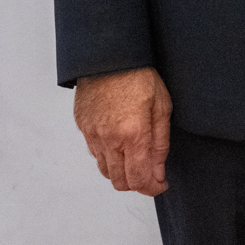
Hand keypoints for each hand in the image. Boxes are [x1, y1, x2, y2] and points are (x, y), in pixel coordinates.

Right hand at [74, 66, 172, 196]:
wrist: (110, 55)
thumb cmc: (140, 76)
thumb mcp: (161, 108)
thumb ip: (160, 145)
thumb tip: (158, 174)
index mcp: (133, 135)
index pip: (139, 179)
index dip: (152, 188)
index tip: (160, 184)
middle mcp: (109, 139)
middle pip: (119, 182)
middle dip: (136, 184)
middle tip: (149, 174)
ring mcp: (92, 134)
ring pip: (105, 171)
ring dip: (120, 172)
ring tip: (134, 157)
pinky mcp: (82, 127)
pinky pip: (94, 153)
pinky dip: (107, 156)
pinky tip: (119, 142)